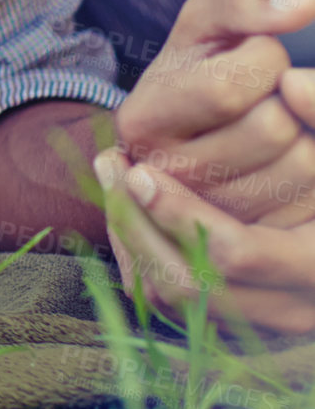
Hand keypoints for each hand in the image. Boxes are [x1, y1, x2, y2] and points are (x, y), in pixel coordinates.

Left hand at [95, 149, 314, 334]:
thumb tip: (294, 84)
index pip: (238, 254)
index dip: (183, 214)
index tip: (141, 172)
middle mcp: (296, 308)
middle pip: (191, 287)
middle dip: (139, 226)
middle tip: (112, 165)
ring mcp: (266, 324)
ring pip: (175, 300)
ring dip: (132, 238)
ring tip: (113, 174)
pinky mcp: (241, 324)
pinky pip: (174, 302)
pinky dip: (142, 254)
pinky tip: (127, 202)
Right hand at [114, 0, 314, 224]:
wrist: (187, 134)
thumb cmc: (199, 70)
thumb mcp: (204, 23)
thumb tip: (304, 6)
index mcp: (142, 121)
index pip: (227, 86)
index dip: (261, 57)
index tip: (252, 54)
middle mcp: (167, 178)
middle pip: (271, 128)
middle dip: (288, 96)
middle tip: (266, 92)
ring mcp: (210, 217)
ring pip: (304, 167)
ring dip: (312, 131)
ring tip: (280, 122)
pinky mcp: (253, 243)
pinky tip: (298, 155)